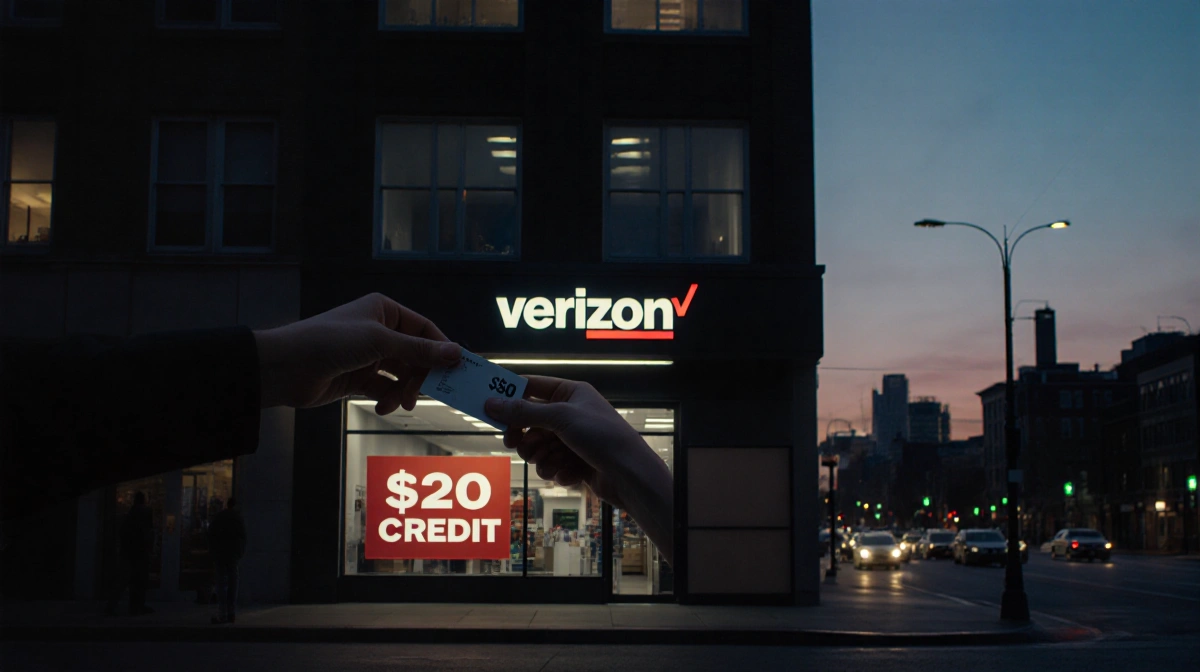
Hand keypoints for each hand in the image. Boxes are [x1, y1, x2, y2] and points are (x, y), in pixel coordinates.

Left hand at [254, 293, 459, 411]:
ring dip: (403, 391)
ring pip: (402, 375)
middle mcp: (379, 331)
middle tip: (422, 395)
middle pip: (416, 355)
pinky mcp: (358, 378)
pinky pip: (385, 389)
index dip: (441, 350)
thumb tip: (457, 353)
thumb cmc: (330, 342)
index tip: (456, 372)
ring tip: (398, 404)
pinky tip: (382, 407)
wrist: (284, 367)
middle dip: (420, 376)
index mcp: (385, 311)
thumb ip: (418, 350)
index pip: (424, 330)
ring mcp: (369, 356)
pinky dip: (388, 399)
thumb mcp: (378, 342)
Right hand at [485, 376, 672, 564]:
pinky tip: (573, 473)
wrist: (630, 475)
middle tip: (514, 443)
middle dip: (524, 436)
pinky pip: (550, 466)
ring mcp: (572, 439)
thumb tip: (491, 402)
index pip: (532, 386)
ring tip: (553, 461)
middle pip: (529, 421)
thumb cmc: (602, 437)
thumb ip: (524, 411)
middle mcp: (570, 414)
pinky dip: (557, 471)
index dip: (509, 395)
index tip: (488, 406)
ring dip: (541, 457)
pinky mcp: (574, 463)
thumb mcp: (560, 418)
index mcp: (570, 393)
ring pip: (537, 447)